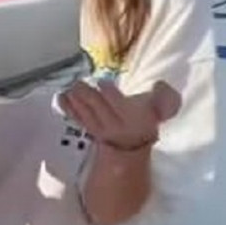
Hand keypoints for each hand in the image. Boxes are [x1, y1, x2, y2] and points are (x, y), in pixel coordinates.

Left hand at [59, 79, 181, 150]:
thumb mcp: (160, 107)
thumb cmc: (144, 116)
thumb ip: (165, 97)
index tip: (102, 82)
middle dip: (87, 95)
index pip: (121, 107)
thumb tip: (161, 86)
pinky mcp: (88, 128)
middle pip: (99, 109)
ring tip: (70, 88)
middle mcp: (115, 124)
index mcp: (135, 118)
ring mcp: (100, 128)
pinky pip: (77, 119)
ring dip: (77, 101)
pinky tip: (61, 97)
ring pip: (86, 114)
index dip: (110, 94)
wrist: (132, 142)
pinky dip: (68, 108)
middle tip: (79, 82)